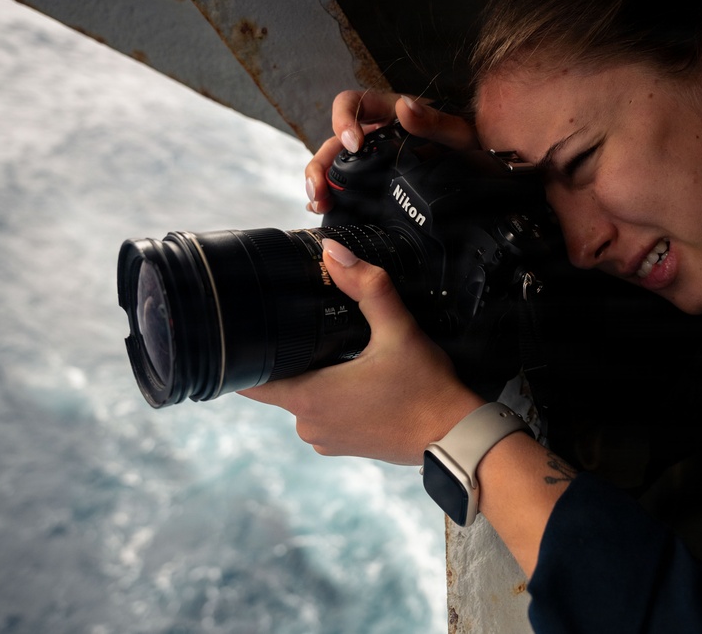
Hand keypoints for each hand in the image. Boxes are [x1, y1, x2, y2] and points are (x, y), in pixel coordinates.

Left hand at [239, 239, 483, 464]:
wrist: (454, 436)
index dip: (246, 357)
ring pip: (307, 399)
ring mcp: (326, 441)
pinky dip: (338, 399)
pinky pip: (327, 416)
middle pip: (283, 384)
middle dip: (299, 359)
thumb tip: (334, 253)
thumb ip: (367, 287)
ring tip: (349, 358)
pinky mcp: (344, 448)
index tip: (252, 335)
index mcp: (310, 398)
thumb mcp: (398, 330)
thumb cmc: (426, 390)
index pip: (251, 383)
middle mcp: (309, 425)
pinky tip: (363, 383)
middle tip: (323, 334)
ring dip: (320, 379)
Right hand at [304, 90, 478, 213]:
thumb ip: (434, 120)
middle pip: (333, 142)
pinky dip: (331, 198)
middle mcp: (372, 134)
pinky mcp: (372, 182)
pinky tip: (325, 212)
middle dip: (320, 165)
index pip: (351, 104)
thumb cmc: (468, 143)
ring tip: (319, 204)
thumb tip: (404, 107)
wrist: (480, 167)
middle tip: (320, 189)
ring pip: (333, 166)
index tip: (353, 143)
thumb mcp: (457, 132)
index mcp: (387, 113)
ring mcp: (370, 159)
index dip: (343, 120)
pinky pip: (345, 187)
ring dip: (320, 184)